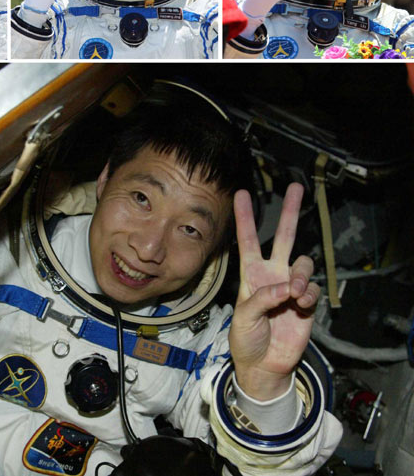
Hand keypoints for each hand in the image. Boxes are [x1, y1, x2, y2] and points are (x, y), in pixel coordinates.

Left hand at [229, 183, 319, 400]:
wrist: (263, 366)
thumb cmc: (246, 340)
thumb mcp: (243, 318)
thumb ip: (261, 300)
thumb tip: (285, 287)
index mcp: (251, 273)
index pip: (247, 239)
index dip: (244, 217)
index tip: (241, 194)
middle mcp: (272, 274)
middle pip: (284, 236)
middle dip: (290, 212)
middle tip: (296, 188)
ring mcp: (290, 286)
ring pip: (303, 263)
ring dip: (301, 274)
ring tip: (294, 293)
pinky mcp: (305, 303)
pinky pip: (313, 288)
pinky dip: (308, 294)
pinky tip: (300, 304)